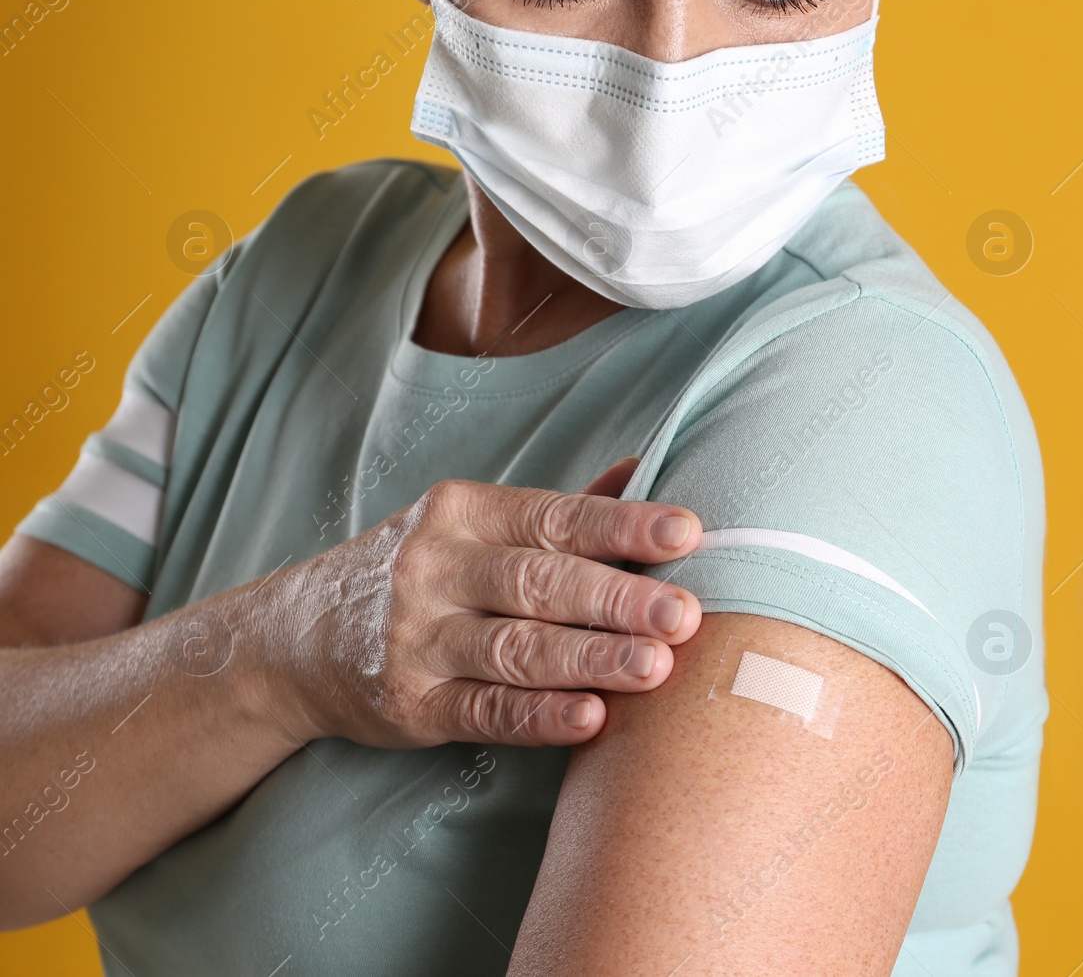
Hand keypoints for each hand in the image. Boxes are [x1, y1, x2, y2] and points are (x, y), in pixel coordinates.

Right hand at [240, 458, 701, 747]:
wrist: (292, 640)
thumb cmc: (417, 574)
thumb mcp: (471, 524)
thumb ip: (560, 509)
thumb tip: (645, 467)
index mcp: (462, 513)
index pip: (555, 516)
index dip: (623, 526)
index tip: (687, 534)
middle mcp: (436, 568)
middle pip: (540, 581)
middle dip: (618, 598)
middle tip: (685, 614)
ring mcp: (417, 639)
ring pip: (516, 648)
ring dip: (589, 659)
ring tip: (655, 668)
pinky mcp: (409, 705)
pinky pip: (483, 711)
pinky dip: (539, 717)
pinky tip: (590, 720)